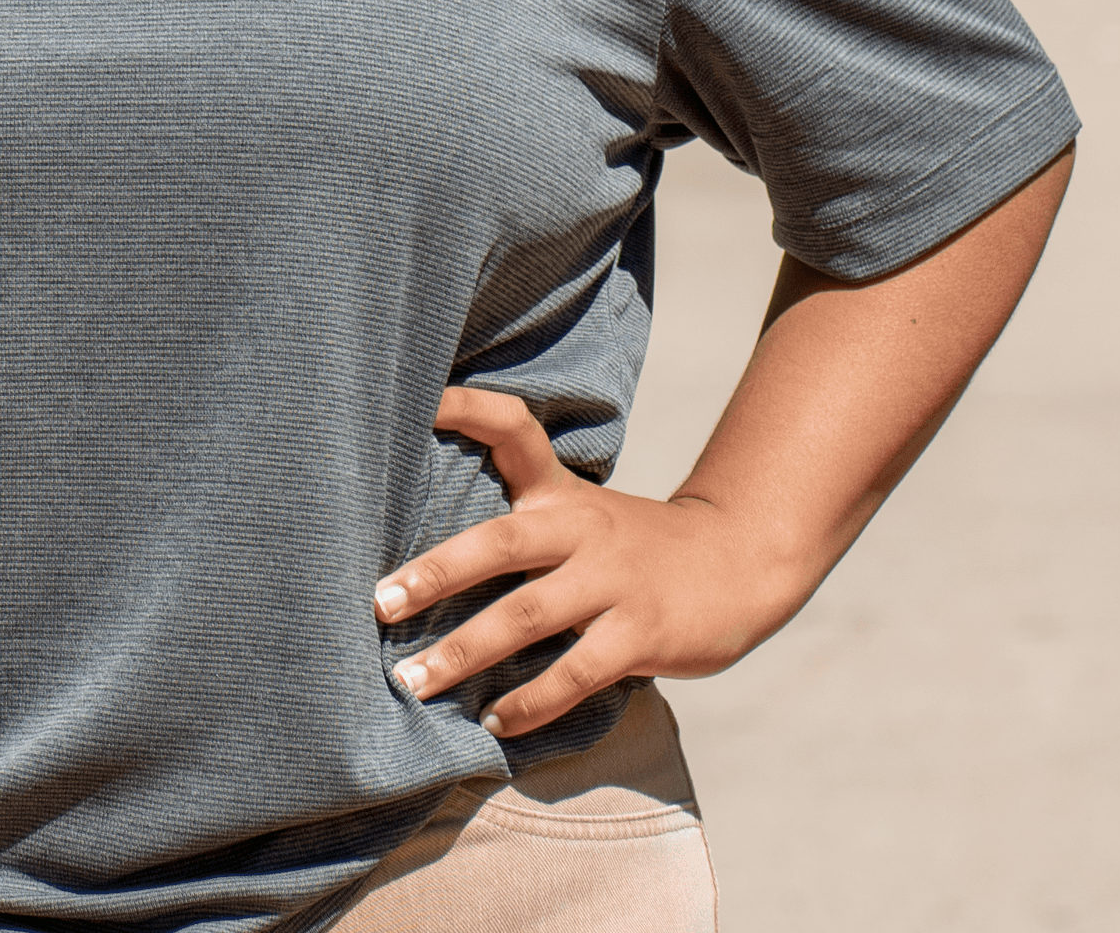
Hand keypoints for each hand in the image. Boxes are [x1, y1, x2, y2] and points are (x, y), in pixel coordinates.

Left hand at [372, 387, 807, 738]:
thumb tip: (425, 558)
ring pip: (528, 617)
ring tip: (414, 682)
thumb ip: (519, 521)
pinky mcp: (642, 632)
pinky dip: (532, 700)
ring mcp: (614, 581)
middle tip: (380, 603)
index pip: (514, 430)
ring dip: (466, 653)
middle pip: (501, 543)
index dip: (469, 409)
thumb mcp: (579, 512)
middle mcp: (582, 529)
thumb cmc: (634, 546)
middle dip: (436, 574)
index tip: (420, 400)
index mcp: (561, 494)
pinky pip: (576, 672)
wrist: (740, 562)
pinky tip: (495, 719)